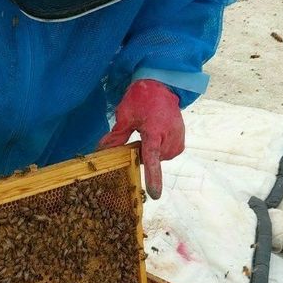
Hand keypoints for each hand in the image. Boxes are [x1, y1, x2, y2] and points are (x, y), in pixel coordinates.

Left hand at [99, 79, 184, 199]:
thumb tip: (102, 151)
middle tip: (139, 134)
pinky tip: (157, 133)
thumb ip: (117, 135)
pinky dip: (159, 148)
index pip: (152, 159)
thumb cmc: (142, 99)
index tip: (155, 194)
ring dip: (151, 151)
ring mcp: (178, 140)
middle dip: (142, 152)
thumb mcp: (125, 115)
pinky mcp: (181, 142)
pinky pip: (166, 154)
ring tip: (150, 130)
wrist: (162, 87)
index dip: (153, 178)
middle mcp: (170, 138)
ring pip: (158, 158)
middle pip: (151, 159)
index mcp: (155, 131)